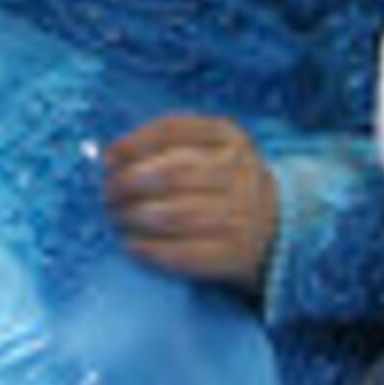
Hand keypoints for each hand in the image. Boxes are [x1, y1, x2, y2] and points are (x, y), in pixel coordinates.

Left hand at [101, 113, 280, 292]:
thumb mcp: (210, 147)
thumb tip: (111, 157)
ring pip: (175, 214)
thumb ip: (167, 144)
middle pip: (172, 173)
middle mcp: (238, 172)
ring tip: (117, 217)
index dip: (135, 143)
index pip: (174, 130)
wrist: (275, 225)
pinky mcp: (233, 254)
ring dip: (134, 217)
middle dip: (129, 183)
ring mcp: (239, 215)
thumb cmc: (224, 181)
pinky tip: (132, 245)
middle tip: (108, 194)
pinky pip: (183, 253)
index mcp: (229, 137)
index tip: (108, 158)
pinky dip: (150, 250)